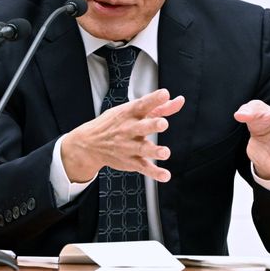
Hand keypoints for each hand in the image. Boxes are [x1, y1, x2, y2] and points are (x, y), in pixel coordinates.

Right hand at [60, 88, 183, 182]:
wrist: (90, 144)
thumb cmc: (115, 124)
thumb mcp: (133, 111)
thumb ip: (159, 107)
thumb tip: (179, 101)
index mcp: (130, 113)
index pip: (142, 104)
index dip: (153, 99)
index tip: (164, 94)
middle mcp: (129, 129)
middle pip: (142, 127)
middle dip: (153, 125)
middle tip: (163, 123)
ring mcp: (129, 147)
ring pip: (143, 149)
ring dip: (155, 151)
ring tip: (165, 152)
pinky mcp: (131, 162)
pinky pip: (143, 168)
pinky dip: (154, 173)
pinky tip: (165, 175)